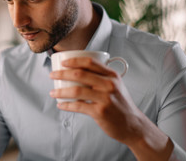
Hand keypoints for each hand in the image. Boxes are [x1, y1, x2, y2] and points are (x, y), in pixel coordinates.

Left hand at [49, 57, 172, 159]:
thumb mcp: (115, 85)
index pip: (90, 62)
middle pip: (80, 74)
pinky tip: (60, 104)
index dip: (73, 61)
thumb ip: (101, 76)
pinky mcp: (100, 112)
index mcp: (112, 75)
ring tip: (52, 92)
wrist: (133, 125)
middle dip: (62, 73)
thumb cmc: (120, 103)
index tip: (62, 62)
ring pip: (76, 90)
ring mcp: (105, 98)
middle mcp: (109, 84)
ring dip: (60, 91)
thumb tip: (78, 69)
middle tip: (52, 75)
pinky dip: (67, 105)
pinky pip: (79, 106)